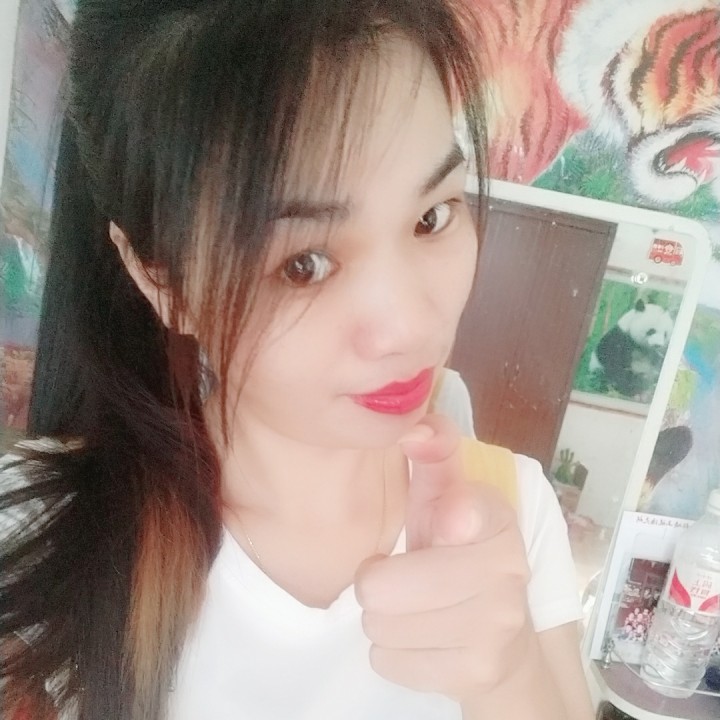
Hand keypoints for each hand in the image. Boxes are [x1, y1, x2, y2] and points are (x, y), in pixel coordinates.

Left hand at [355, 414, 532, 702]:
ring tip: (410, 608)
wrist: (503, 641)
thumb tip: (414, 427)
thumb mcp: (443, 498)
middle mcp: (507, 570)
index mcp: (497, 517)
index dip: (442, 520)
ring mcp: (496, 627)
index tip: (444, 525)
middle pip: (382, 589)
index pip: (460, 510)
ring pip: (380, 627)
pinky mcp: (477, 673)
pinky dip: (393, 653)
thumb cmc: (456, 554)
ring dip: (383, 620)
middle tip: (394, 578)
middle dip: (376, 584)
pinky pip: (388, 662)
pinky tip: (420, 640)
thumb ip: (431, 454)